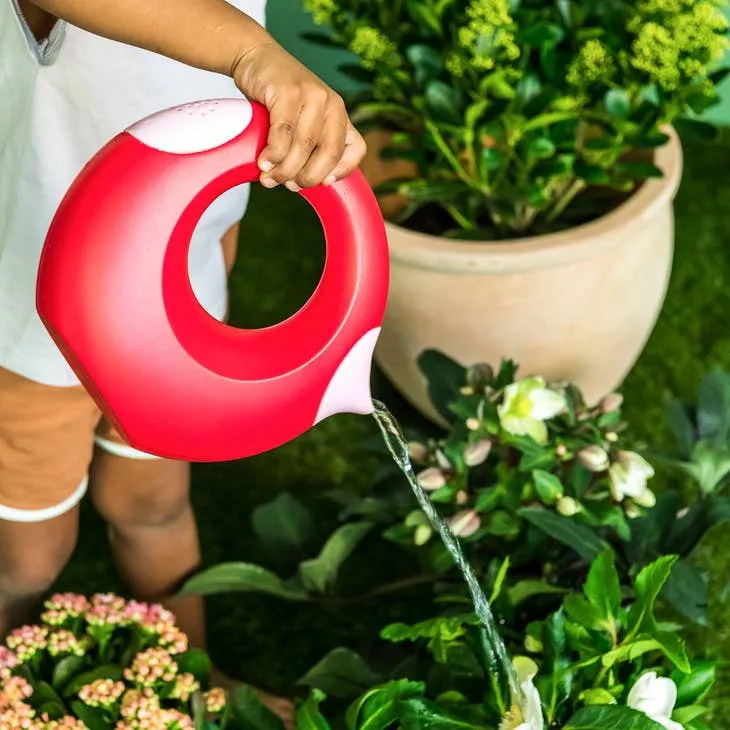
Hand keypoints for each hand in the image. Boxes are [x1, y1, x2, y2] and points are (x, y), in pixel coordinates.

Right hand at [231, 41, 366, 190]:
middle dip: (307, 177)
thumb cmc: (278, 98)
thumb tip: (299, 183)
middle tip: (288, 185)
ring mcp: (312, 95)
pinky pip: (283, 134)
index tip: (322, 184)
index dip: (342, 171)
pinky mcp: (288, 91)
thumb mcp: (302, 119)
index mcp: (340, 114)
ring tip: (268, 178)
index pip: (356, 149)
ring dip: (285, 170)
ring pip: (303, 147)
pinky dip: (273, 154)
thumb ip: (308, 145)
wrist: (256, 56)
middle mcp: (331, 104)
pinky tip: (263, 162)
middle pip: (327, 154)